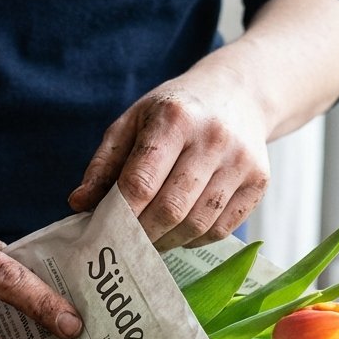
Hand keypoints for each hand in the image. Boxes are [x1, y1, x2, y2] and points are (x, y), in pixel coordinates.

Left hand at [67, 66, 270, 250]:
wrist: (239, 94)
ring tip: (150, 241)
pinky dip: (195, 239)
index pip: (141, 182)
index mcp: (175, 119)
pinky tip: (180, 231)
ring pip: (198, 225)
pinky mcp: (259, 182)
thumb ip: (104, 164)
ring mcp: (241, 162)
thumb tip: (79, 204)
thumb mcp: (133, 122)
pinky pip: (222, 229)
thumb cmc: (176, 112)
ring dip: (168, 242)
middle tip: (125, 245)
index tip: (104, 231)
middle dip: (142, 236)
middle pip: (171, 209)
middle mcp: (213, 139)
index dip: (120, 215)